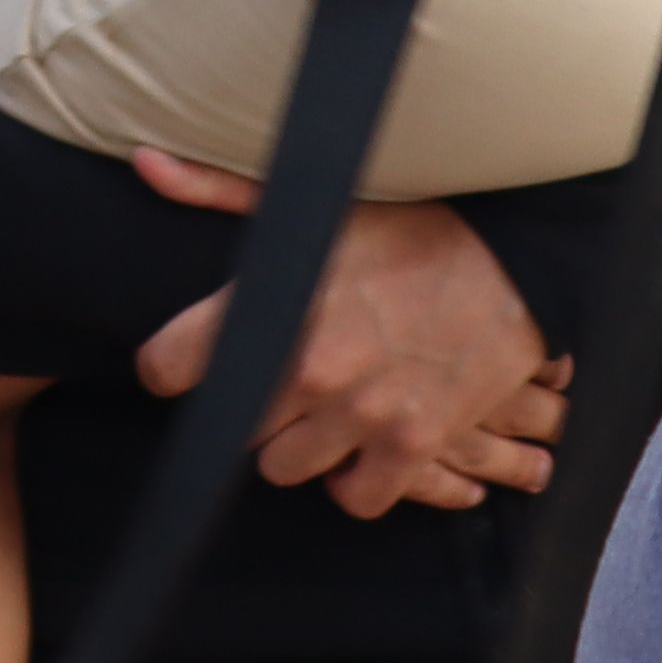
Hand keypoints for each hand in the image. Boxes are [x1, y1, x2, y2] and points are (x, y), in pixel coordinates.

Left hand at [128, 156, 563, 516]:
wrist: (515, 261)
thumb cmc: (410, 227)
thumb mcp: (315, 205)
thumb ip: (222, 192)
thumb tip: (145, 164)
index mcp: (275, 305)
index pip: (170, 365)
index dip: (169, 367)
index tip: (181, 366)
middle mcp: (310, 367)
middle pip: (232, 427)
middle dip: (246, 407)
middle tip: (272, 383)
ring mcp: (363, 412)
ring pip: (284, 469)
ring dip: (297, 447)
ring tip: (317, 414)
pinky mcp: (415, 443)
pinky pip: (358, 498)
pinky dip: (356, 481)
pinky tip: (359, 448)